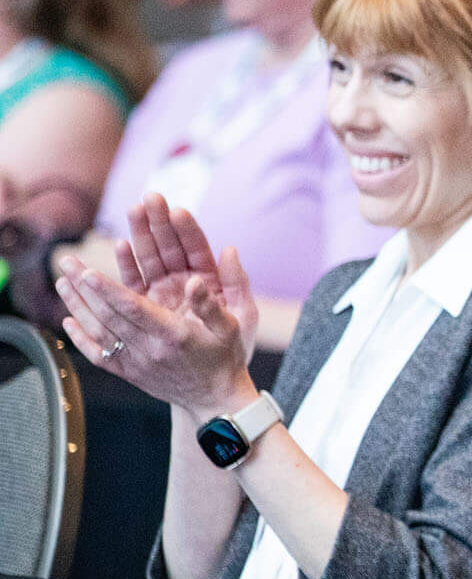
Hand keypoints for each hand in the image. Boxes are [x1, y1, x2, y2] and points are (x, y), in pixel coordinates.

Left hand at [55, 249, 254, 415]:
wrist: (215, 400)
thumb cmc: (223, 359)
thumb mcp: (230, 328)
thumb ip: (210, 304)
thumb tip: (195, 281)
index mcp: (174, 335)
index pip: (133, 309)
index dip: (109, 290)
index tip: (88, 272)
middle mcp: (149, 349)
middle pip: (108, 315)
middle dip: (84, 287)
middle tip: (67, 262)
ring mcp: (136, 363)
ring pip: (98, 332)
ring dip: (77, 306)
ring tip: (62, 281)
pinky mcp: (128, 373)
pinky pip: (97, 356)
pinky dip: (79, 338)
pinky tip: (68, 321)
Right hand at [115, 195, 258, 361]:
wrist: (212, 381)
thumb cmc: (233, 349)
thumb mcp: (244, 317)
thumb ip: (237, 283)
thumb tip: (231, 249)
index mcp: (212, 282)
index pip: (198, 249)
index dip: (188, 229)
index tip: (177, 209)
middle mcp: (186, 282)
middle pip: (170, 247)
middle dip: (159, 222)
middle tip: (150, 197)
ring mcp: (165, 293)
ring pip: (151, 259)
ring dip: (141, 235)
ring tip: (133, 209)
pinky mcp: (148, 306)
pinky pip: (135, 282)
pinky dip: (127, 265)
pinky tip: (120, 246)